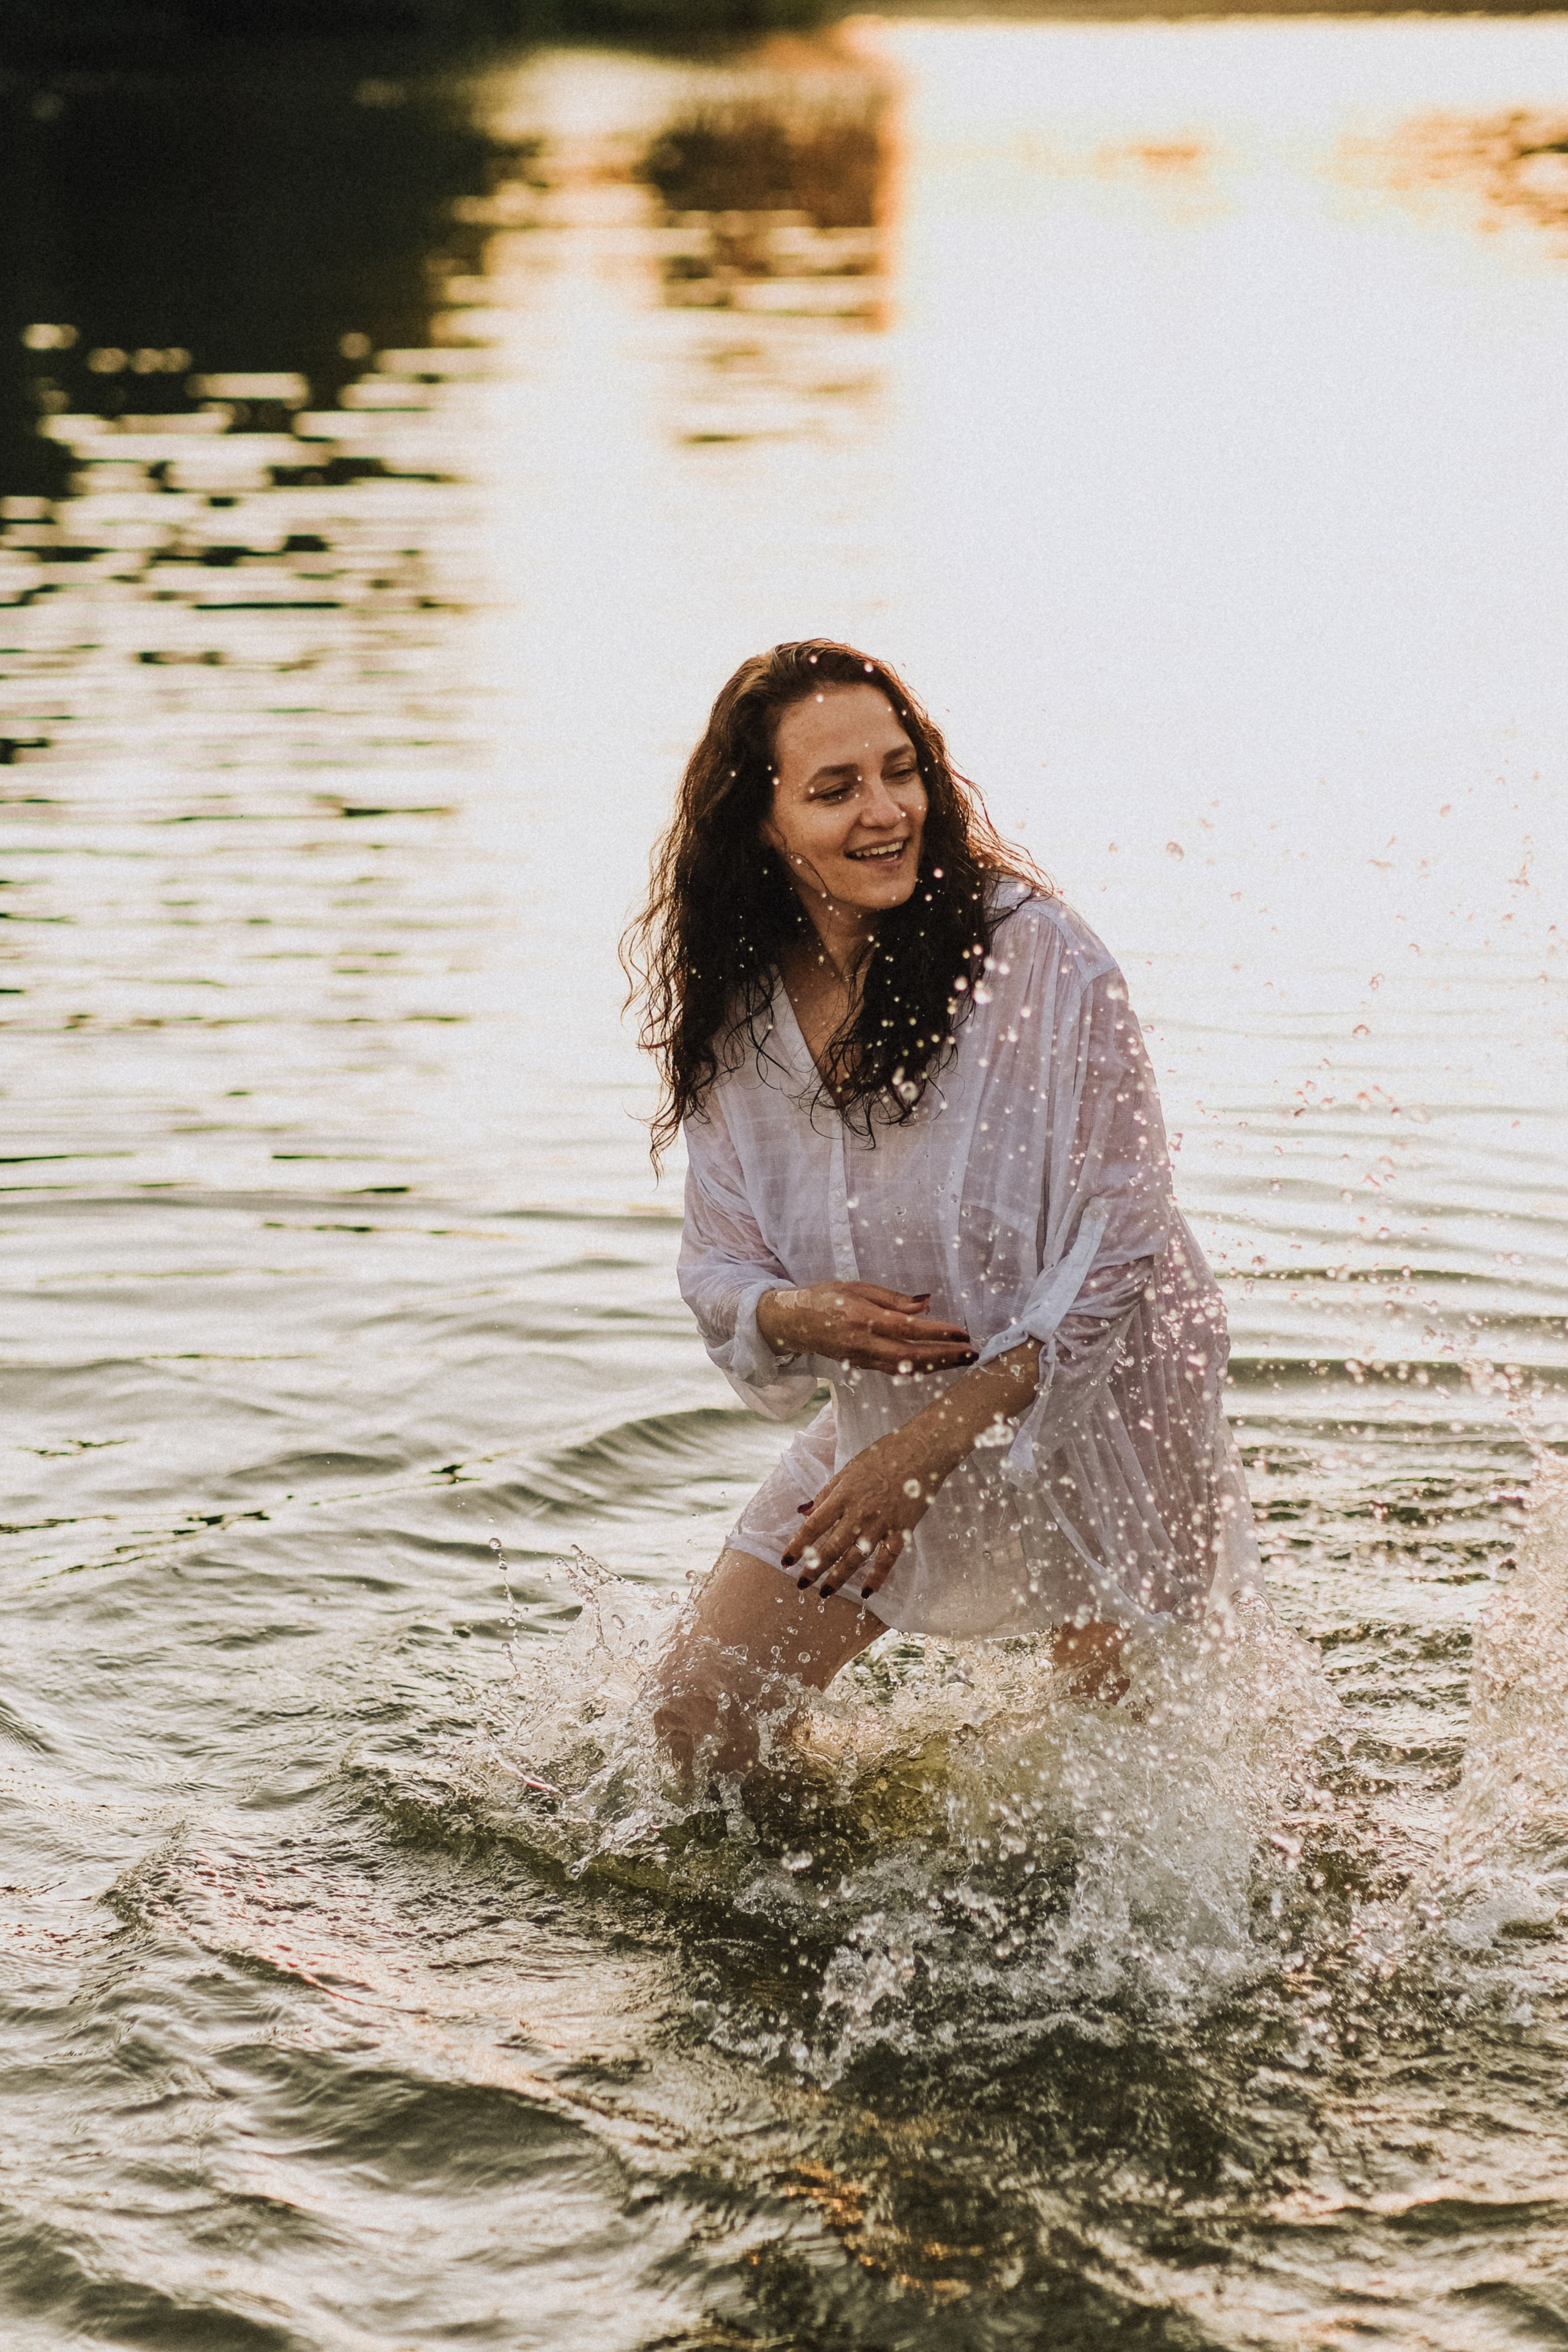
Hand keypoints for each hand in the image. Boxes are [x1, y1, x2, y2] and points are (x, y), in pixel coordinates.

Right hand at [756, 1282, 975, 1374]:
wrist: (793, 1322)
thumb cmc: (825, 1298)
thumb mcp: (857, 1288)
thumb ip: (892, 1299)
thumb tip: (925, 1304)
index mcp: (863, 1319)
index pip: (907, 1329)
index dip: (937, 1333)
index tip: (963, 1333)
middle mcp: (863, 1344)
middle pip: (911, 1356)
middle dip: (945, 1357)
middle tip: (972, 1353)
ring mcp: (862, 1359)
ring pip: (906, 1369)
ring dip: (936, 1366)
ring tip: (961, 1360)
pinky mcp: (862, 1366)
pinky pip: (895, 1371)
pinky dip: (919, 1369)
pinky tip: (936, 1364)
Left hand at [781, 1427, 942, 1603]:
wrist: (922, 1451)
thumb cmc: (883, 1455)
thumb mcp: (848, 1470)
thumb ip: (826, 1493)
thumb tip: (805, 1512)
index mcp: (843, 1496)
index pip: (813, 1527)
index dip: (797, 1546)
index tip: (785, 1561)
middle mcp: (859, 1513)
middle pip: (831, 1548)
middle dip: (813, 1569)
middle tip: (801, 1584)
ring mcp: (881, 1524)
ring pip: (855, 1558)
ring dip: (838, 1578)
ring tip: (825, 1593)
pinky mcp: (901, 1531)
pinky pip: (886, 1560)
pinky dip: (876, 1578)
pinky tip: (866, 1592)